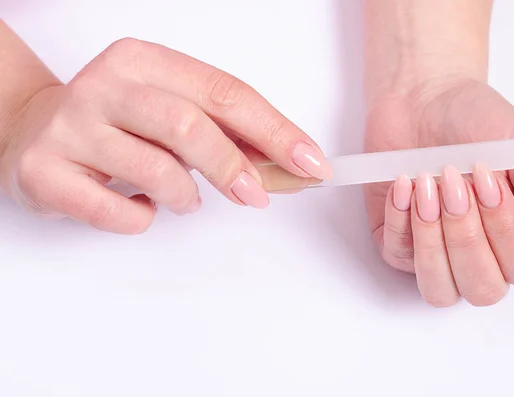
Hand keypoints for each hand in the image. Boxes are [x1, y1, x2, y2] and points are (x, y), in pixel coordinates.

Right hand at [0, 38, 330, 233]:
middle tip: (255, 195)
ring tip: (183, 196)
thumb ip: (225, 131)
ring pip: (157, 170)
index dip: (275, 131)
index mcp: (144, 62)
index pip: (225, 93)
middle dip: (234, 168)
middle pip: (190, 127)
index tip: (310, 163)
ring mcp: (71, 126)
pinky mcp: (44, 170)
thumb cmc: (118, 124)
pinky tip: (139, 204)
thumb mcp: (171, 111)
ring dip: (185, 196)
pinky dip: (143, 218)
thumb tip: (286, 161)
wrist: (33, 130)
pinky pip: (117, 212)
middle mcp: (105, 85)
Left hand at [365, 77, 513, 306]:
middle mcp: (481, 255)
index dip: (506, 228)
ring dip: (433, 239)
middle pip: (483, 287)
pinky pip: (399, 257)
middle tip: (455, 183)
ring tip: (427, 187)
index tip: (488, 178)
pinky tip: (404, 185)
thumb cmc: (477, 123)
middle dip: (467, 234)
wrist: (423, 98)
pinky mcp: (398, 244)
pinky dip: (401, 220)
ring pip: (439, 289)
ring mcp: (437, 254)